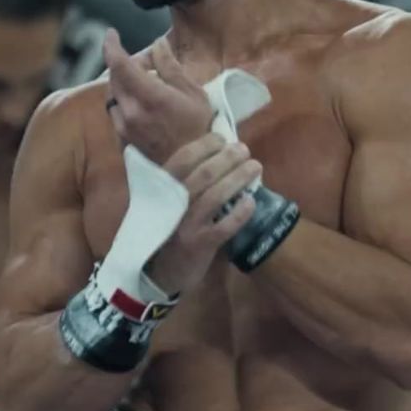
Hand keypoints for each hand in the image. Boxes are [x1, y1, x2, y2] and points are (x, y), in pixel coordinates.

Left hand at [105, 30, 212, 164]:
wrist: (193, 169)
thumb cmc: (198, 128)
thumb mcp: (193, 93)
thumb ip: (170, 67)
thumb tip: (157, 44)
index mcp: (150, 96)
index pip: (119, 64)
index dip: (111, 45)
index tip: (111, 34)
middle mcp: (131, 111)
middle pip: (115, 76)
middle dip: (125, 64)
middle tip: (146, 63)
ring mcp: (124, 126)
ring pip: (113, 93)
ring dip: (123, 82)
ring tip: (146, 83)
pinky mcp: (123, 137)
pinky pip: (115, 110)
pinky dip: (123, 99)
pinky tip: (141, 103)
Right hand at [144, 134, 260, 293]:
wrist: (155, 272)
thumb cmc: (162, 230)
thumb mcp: (158, 202)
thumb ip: (174, 180)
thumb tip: (204, 153)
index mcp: (160, 190)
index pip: (183, 158)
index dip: (205, 145)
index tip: (222, 138)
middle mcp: (172, 205)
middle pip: (205, 174)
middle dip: (229, 157)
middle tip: (244, 150)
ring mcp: (187, 225)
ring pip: (216, 196)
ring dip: (239, 178)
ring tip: (255, 167)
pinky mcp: (201, 245)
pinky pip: (225, 226)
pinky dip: (240, 213)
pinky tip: (251, 202)